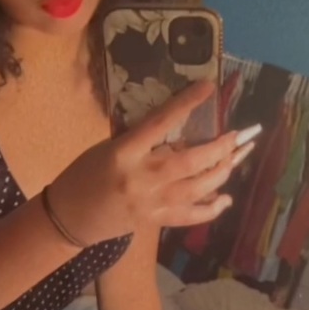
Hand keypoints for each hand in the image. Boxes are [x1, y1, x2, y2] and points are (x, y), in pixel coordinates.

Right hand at [49, 82, 258, 244]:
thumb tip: (179, 136)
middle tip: (237, 136)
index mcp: (124, 153)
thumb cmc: (84, 174)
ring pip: (197, 188)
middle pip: (190, 161)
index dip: (187, 103)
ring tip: (236, 158)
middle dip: (219, 147)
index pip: (161, 123)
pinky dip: (211, 209)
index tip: (209, 88)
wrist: (70, 216)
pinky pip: (190, 216)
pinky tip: (226, 199)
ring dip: (222, 172)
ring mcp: (151, 203)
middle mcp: (141, 177)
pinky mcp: (155, 221)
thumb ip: (141, 142)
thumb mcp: (108, 148)